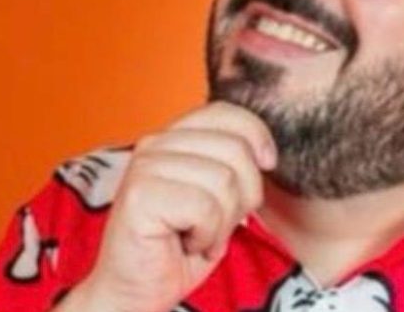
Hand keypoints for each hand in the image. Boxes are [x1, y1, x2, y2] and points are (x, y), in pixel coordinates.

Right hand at [55, 102, 275, 311]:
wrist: (136, 289)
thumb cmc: (179, 245)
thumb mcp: (217, 197)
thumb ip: (233, 165)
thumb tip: (266, 154)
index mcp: (173, 137)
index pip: (226, 113)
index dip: (257, 136)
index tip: (266, 165)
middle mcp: (155, 144)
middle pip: (235, 150)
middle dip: (244, 196)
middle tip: (218, 222)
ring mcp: (145, 167)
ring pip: (224, 181)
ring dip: (222, 222)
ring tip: (198, 234)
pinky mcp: (140, 195)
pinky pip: (205, 208)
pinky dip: (206, 235)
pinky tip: (186, 243)